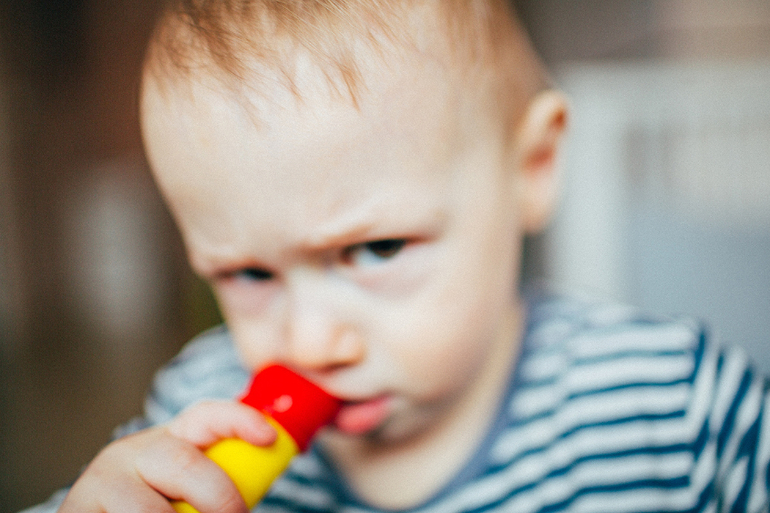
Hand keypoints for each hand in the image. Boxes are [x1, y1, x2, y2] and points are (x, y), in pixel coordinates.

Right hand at [59, 400, 276, 512]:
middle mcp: (132, 451)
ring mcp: (101, 480)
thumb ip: (212, 487)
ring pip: (151, 510)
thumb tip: (251, 498)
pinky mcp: (77, 509)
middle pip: (184, 463)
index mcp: (168, 440)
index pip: (206, 416)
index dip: (239, 420)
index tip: (268, 437)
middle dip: (219, 498)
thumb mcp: (182, 490)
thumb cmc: (152, 506)